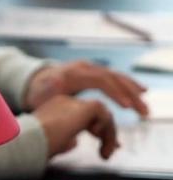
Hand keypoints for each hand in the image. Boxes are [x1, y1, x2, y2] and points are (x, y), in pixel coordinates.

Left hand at [25, 60, 148, 115]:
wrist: (36, 82)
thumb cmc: (38, 94)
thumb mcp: (39, 94)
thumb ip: (48, 90)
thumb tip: (55, 80)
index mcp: (74, 74)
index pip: (100, 81)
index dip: (115, 93)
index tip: (126, 107)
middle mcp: (85, 68)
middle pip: (113, 78)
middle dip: (131, 94)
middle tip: (143, 112)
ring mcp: (90, 69)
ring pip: (117, 77)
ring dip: (133, 91)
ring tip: (144, 107)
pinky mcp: (94, 73)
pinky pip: (114, 78)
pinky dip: (128, 85)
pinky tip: (139, 93)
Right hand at [33, 95, 118, 158]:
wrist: (28, 140)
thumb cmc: (33, 145)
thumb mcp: (51, 142)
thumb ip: (64, 139)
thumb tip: (75, 143)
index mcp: (54, 108)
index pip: (81, 115)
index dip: (94, 130)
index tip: (101, 146)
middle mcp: (65, 101)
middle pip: (94, 113)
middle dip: (106, 132)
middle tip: (109, 150)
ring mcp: (75, 102)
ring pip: (103, 115)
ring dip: (109, 135)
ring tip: (105, 154)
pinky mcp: (86, 107)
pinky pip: (106, 118)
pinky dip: (109, 134)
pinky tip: (103, 148)